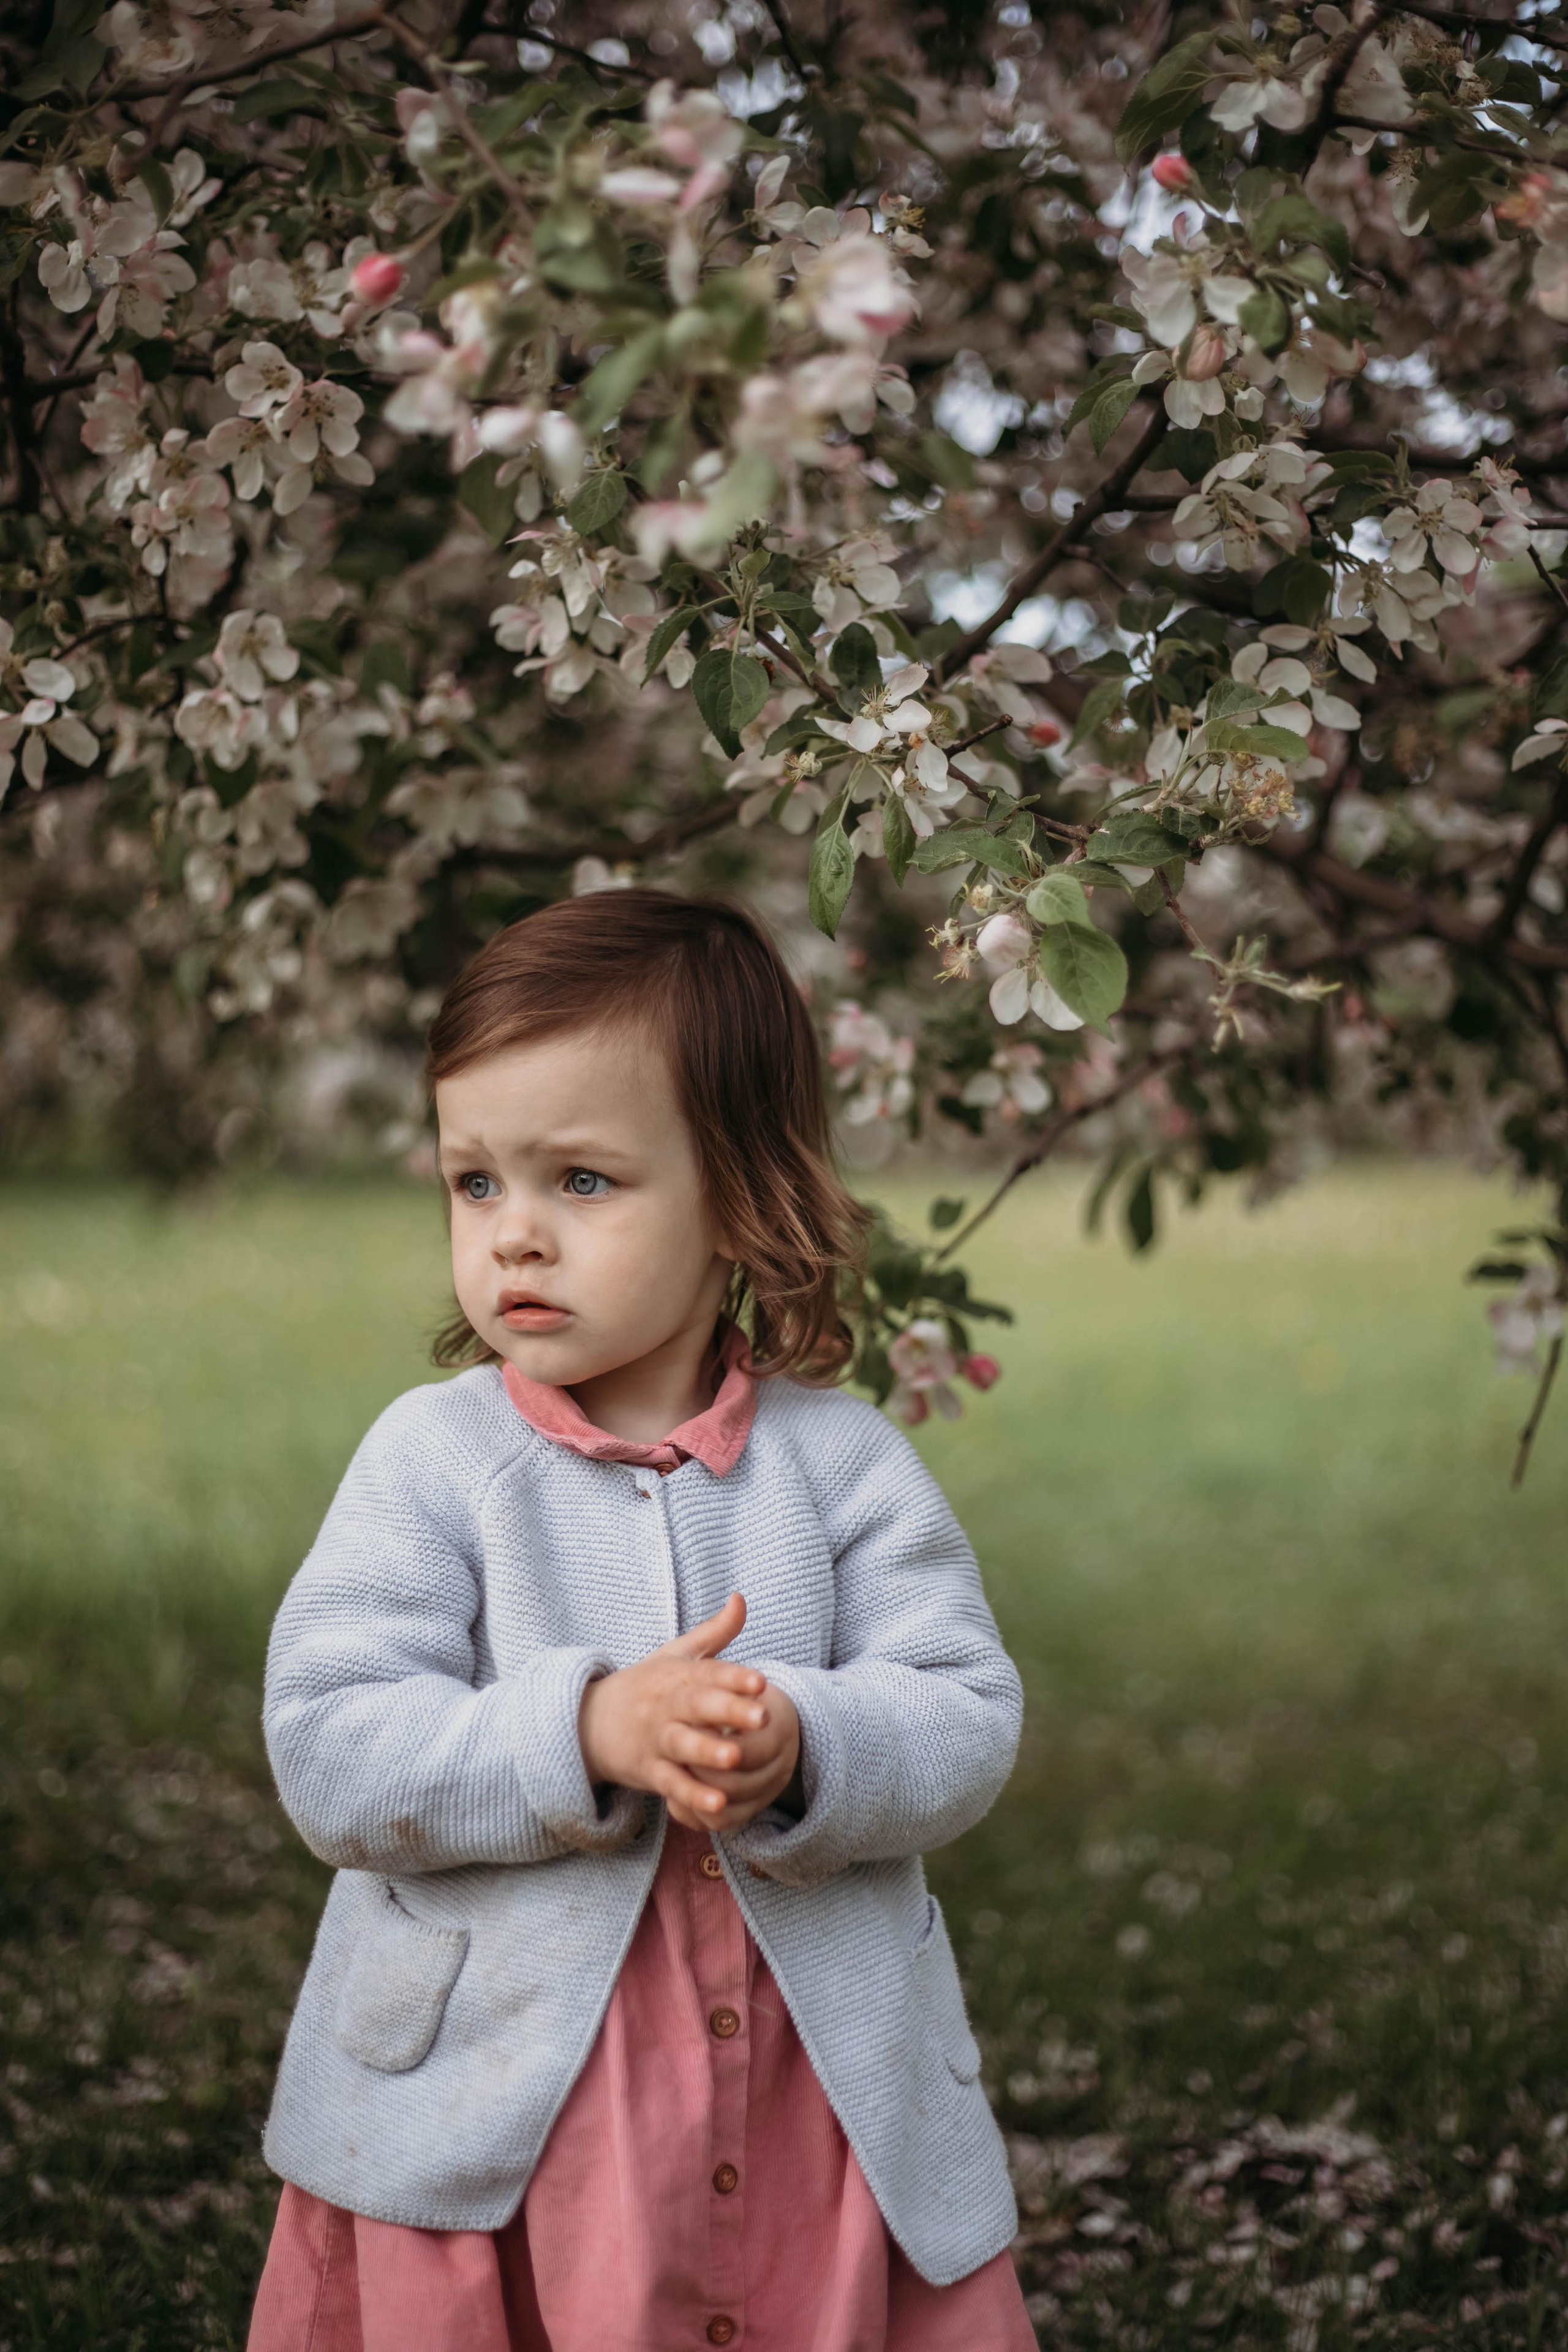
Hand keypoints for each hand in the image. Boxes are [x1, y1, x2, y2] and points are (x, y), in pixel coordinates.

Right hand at [579, 1592, 792, 1834]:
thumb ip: (714, 1633)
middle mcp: (665, 1705)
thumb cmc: (646, 1688)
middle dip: (729, 1711)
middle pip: (698, 1706)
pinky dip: (692, 1796)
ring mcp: (655, 1739)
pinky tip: (718, 1806)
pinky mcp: (648, 1771)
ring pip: (683, 1746)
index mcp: (676, 1675)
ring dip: (709, 1753)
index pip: (708, 1673)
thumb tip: (741, 1598)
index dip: (734, 1677)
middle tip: (762, 1717)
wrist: (588, 1723)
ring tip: (736, 1759)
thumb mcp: (675, 1656)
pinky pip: (671, 1784)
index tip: (761, 1682)